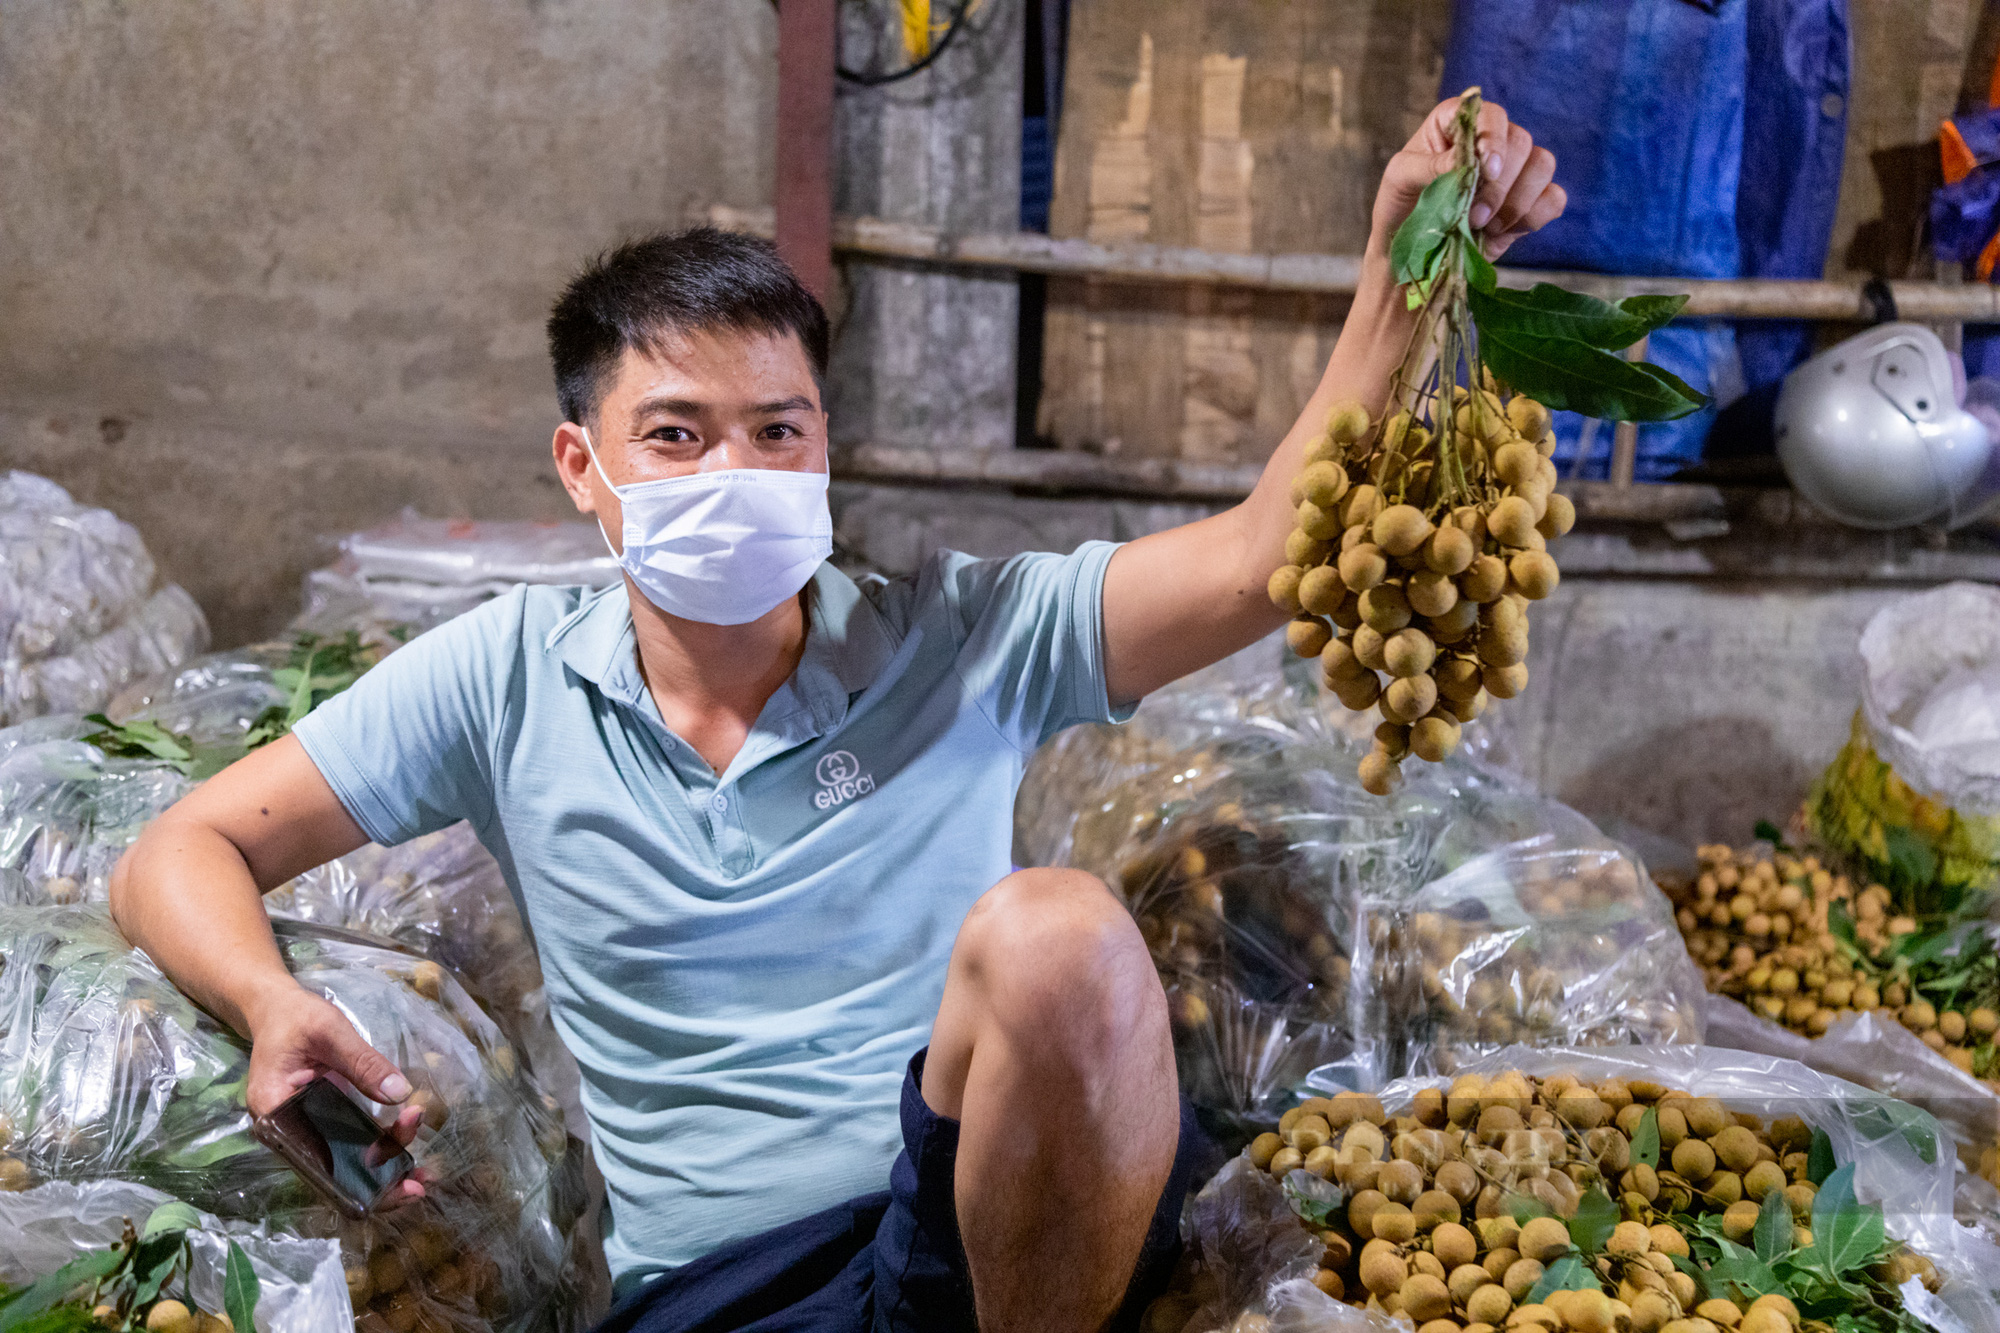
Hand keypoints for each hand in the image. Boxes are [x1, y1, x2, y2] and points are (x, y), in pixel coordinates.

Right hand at [245, 983, 426, 1201]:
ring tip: (423, 1175)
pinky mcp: (318, 1121)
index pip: (315, 1161)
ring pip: (341, 1163)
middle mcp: (285, 1132)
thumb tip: (400, 1095)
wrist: (277, 1009)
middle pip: (330, 1171)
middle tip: (420, 1184)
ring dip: (382, 1170)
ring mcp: (302, 1129)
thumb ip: (363, 1062)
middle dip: (377, 1183)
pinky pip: (346, 1144)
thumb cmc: (296, 1018)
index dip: (355, 1176)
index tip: (395, 1175)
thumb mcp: (330, 1031)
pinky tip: (406, 1151)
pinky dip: (376, 1149)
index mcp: (275, 1114)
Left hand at [1371, 95, 1566, 263]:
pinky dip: (1534, 216)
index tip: (1487, 169)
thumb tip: (1466, 160)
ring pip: (1542, 166)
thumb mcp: (1400, 180)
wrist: (1412, 256)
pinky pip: (1553, 199)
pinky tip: (1503, 231)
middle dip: (1499, 185)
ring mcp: (1513, 171)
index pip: (1490, 114)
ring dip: (1516, 201)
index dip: (1493, 138)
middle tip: (1474, 216)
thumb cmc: (1400, 208)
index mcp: (1458, 124)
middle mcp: (1491, 141)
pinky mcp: (1528, 203)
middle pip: (1521, 142)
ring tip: (1484, 226)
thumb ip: (1429, 165)